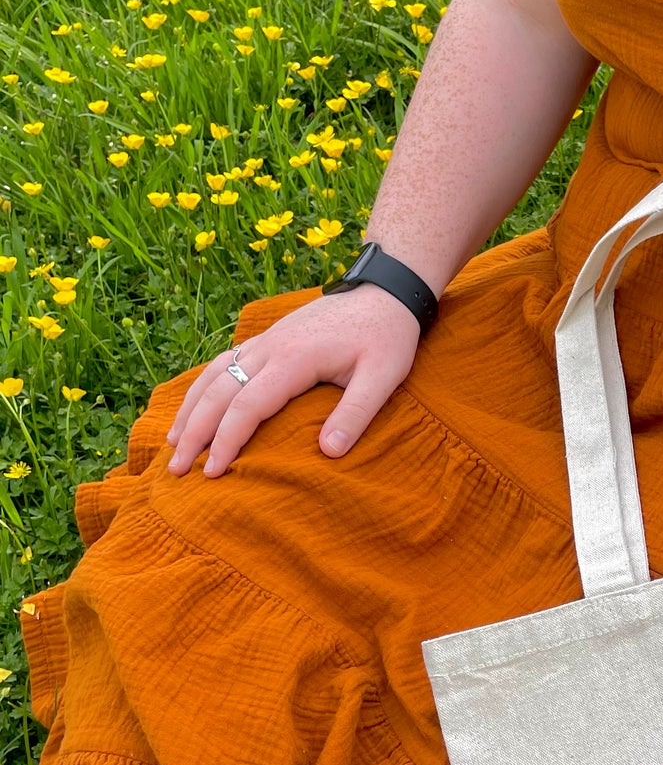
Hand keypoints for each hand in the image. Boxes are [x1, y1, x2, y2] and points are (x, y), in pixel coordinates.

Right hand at [165, 285, 421, 477]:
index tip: (212, 473)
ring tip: (172, 442)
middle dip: (194, 432)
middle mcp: (270, 348)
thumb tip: (328, 453)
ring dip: (189, 409)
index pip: (247, 406)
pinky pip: (223, 362)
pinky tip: (193, 405)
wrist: (385, 291)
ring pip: (213, 374)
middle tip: (175, 469)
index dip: (226, 441)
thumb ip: (356, 414)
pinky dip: (202, 386)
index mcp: (294, 360)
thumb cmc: (387, 337)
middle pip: (218, 393)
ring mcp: (265, 340)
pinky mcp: (268, 338)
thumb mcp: (383, 377)